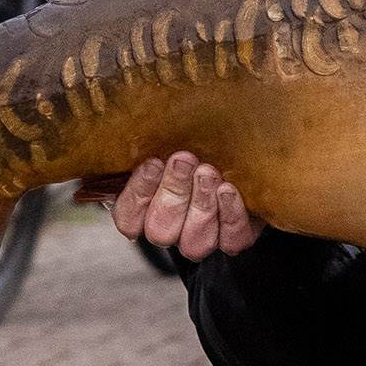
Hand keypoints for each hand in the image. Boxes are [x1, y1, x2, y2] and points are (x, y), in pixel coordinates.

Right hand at [109, 151, 263, 259]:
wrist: (241, 157)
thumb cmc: (196, 145)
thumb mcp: (167, 141)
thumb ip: (150, 144)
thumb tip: (124, 124)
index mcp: (144, 209)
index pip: (128, 218)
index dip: (138, 195)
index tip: (153, 163)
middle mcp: (171, 230)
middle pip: (160, 231)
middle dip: (173, 193)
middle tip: (185, 161)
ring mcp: (201, 239)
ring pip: (194, 241)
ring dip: (201, 204)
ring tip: (207, 172)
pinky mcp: (234, 238)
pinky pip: (231, 240)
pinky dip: (230, 215)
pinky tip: (228, 190)